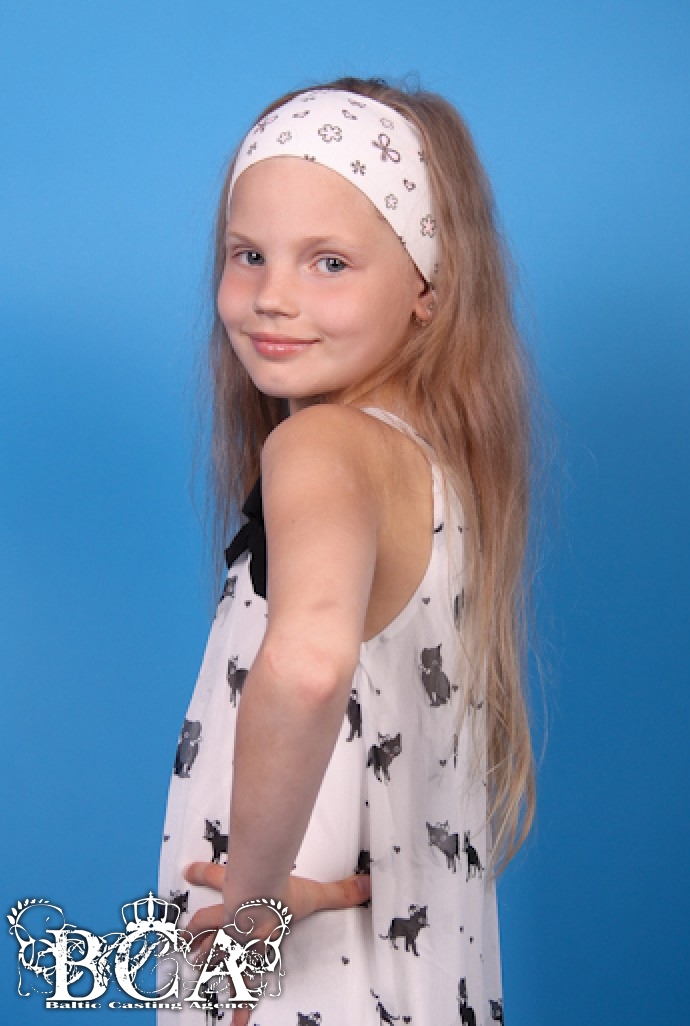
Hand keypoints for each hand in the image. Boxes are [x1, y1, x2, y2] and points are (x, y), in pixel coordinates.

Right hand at [183, 862, 370, 1025]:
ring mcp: (229, 914)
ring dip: (198, 934)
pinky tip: (189, 871)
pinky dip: (200, 875)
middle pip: (223, 954)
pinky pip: (211, 880)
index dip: (244, 1005)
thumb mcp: (317, 899)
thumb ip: (343, 894)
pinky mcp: (224, 889)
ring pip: (209, 927)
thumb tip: (369, 887)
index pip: (252, 980)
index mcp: (261, 943)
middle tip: (199, 969)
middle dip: (211, 962)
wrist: (256, 890)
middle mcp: (241, 935)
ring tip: (186, 940)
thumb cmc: (284, 900)